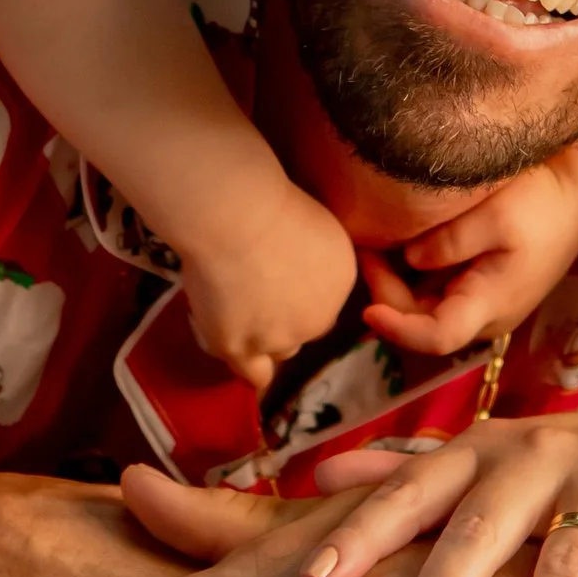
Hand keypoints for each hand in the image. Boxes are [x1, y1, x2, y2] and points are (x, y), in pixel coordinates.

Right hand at [178, 177, 359, 387]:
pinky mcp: (240, 348)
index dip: (298, 289)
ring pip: (278, 351)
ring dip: (263, 338)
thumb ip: (316, 253)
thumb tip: (301, 261)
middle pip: (305, 328)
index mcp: (343, 280)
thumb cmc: (271, 201)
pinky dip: (246, 365)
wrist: (235, 217)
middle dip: (285, 314)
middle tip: (254, 288)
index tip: (275, 272)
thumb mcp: (316, 221)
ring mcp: (280, 338)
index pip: (324, 300)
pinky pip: (253, 375)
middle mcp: (320, 318)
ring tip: (235, 311)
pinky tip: (234, 348)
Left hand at [361, 121, 577, 361]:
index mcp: (490, 305)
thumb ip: (449, 242)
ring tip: (375, 243)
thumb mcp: (496, 216)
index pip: (436, 337)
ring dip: (395, 284)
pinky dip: (410, 275)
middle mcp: (484, 317)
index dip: (398, 330)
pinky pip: (436, 292)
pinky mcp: (480, 288)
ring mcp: (482, 304)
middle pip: (421, 323)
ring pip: (424, 310)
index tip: (365, 311)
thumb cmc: (542, 205)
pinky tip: (397, 243)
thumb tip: (409, 259)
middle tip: (366, 247)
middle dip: (386, 293)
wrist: (577, 194)